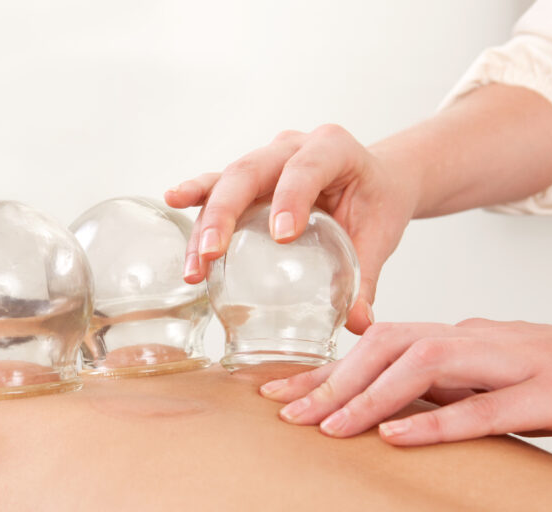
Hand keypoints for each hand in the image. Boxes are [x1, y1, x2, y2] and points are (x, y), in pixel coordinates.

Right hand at [165, 125, 417, 334]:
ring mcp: (266, 158)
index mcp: (334, 149)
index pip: (308, 167)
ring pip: (226, 182)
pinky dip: (196, 197)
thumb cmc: (377, 203)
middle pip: (250, 171)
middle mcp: (293, 146)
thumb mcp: (379, 236)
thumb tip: (360, 324)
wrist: (375, 180)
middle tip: (212, 253)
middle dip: (225, 213)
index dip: (292, 196)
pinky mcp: (249, 178)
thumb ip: (367, 278)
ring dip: (205, 224)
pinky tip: (173, 201)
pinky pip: (217, 185)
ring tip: (194, 265)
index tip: (283, 236)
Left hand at [258, 319, 551, 444]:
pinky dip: (437, 422)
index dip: (325, 369)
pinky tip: (396, 437)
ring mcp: (515, 363)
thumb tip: (387, 410)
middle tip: (286, 414)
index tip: (278, 395)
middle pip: (390, 345)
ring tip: (328, 428)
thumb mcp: (495, 379)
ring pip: (426, 365)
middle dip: (332, 378)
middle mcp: (479, 341)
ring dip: (370, 397)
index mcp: (463, 338)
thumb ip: (445, 387)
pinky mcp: (550, 395)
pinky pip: (486, 408)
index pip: (379, 345)